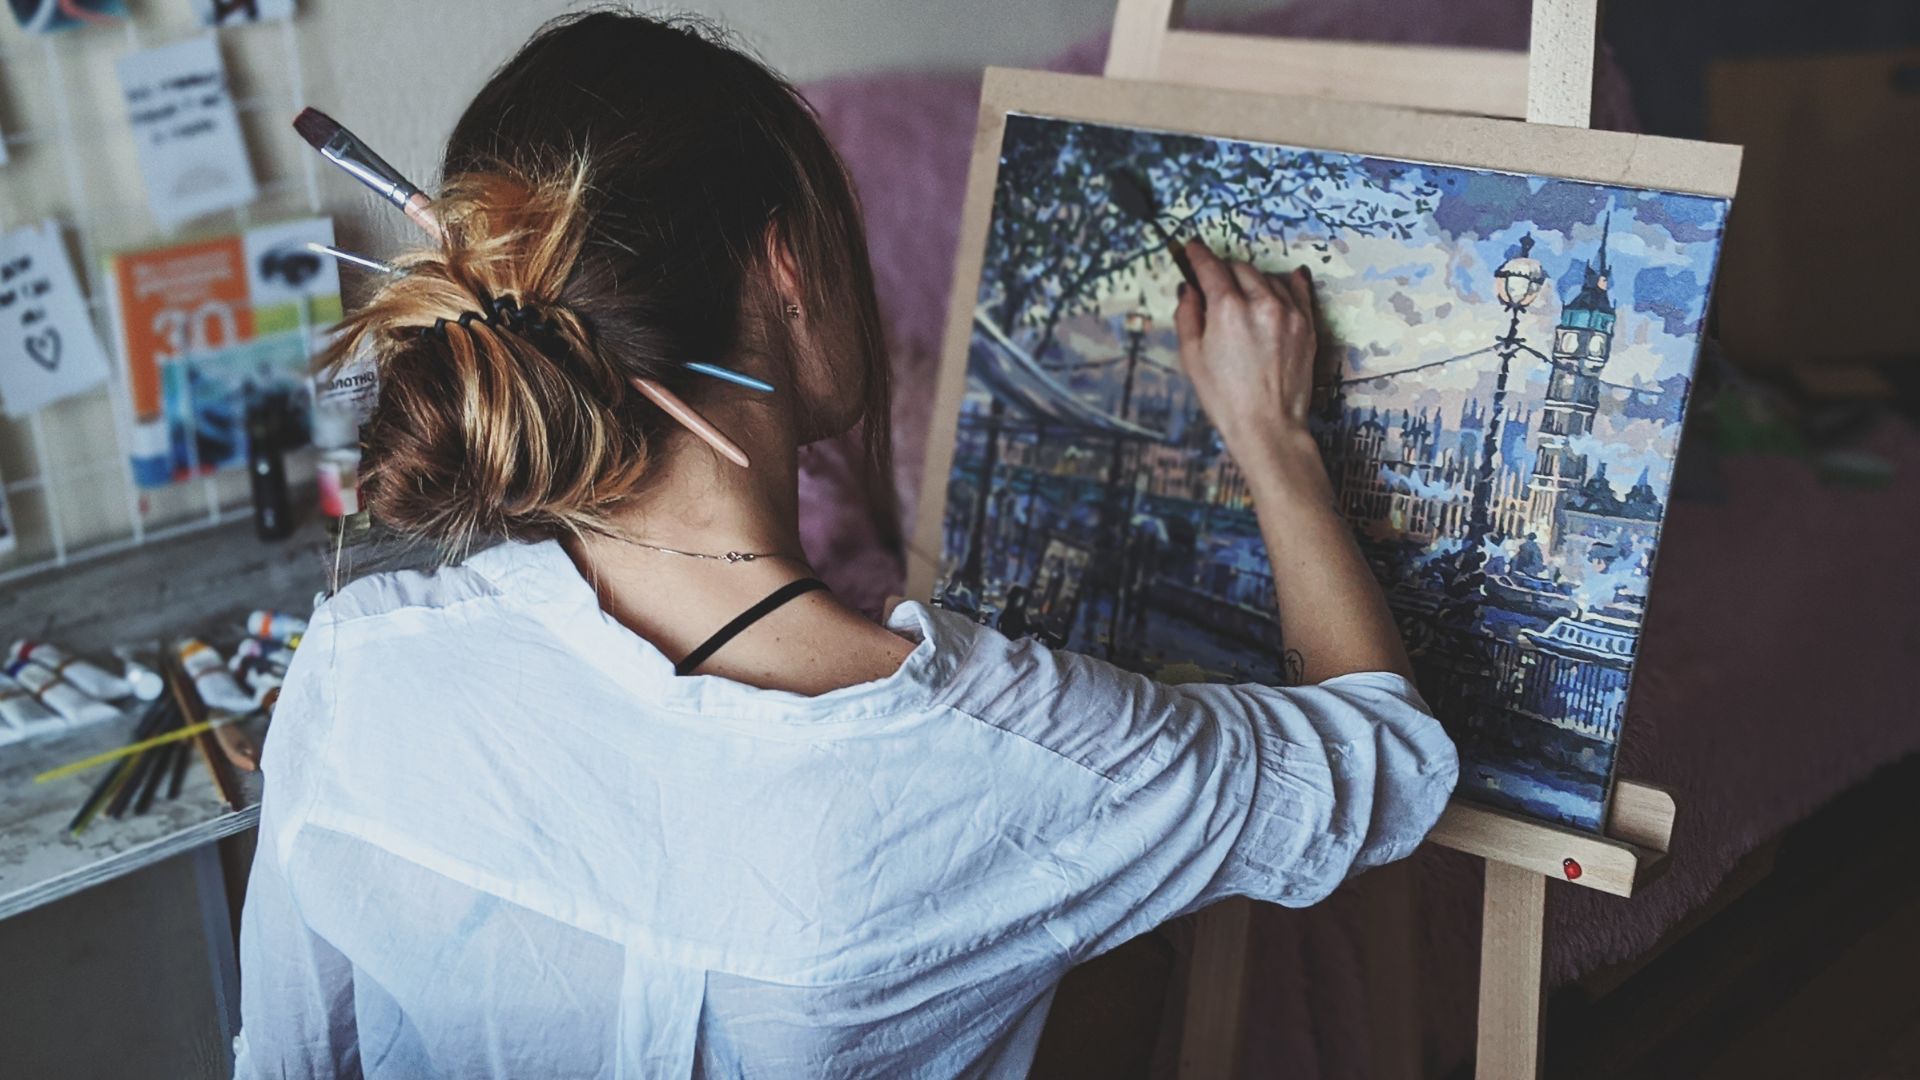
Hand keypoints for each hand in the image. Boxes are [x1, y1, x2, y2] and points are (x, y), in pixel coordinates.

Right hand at [1173, 240, 1319, 462]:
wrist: (1268, 426)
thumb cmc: (1225, 398)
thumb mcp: (1191, 357)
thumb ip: (1187, 315)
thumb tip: (1189, 289)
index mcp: (1228, 309)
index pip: (1211, 267)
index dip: (1197, 255)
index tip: (1192, 249)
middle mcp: (1261, 303)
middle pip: (1240, 269)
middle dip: (1224, 271)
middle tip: (1214, 281)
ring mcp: (1289, 313)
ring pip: (1268, 277)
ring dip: (1252, 279)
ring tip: (1243, 294)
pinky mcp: (1306, 325)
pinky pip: (1298, 290)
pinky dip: (1287, 282)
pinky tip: (1286, 277)